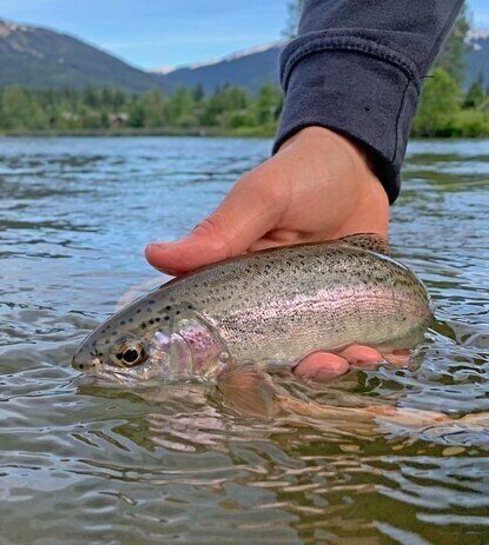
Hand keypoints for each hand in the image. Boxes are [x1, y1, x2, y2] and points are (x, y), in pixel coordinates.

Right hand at [144, 126, 390, 380]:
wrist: (358, 164)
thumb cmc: (301, 174)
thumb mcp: (260, 198)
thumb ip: (218, 231)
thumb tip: (154, 255)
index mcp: (235, 282)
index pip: (218, 333)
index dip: (229, 364)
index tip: (246, 380)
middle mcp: (270, 304)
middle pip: (276, 355)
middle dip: (301, 370)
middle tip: (324, 365)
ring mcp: (313, 309)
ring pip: (319, 355)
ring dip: (341, 367)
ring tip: (364, 357)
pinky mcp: (351, 308)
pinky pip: (361, 342)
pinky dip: (378, 356)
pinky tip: (390, 355)